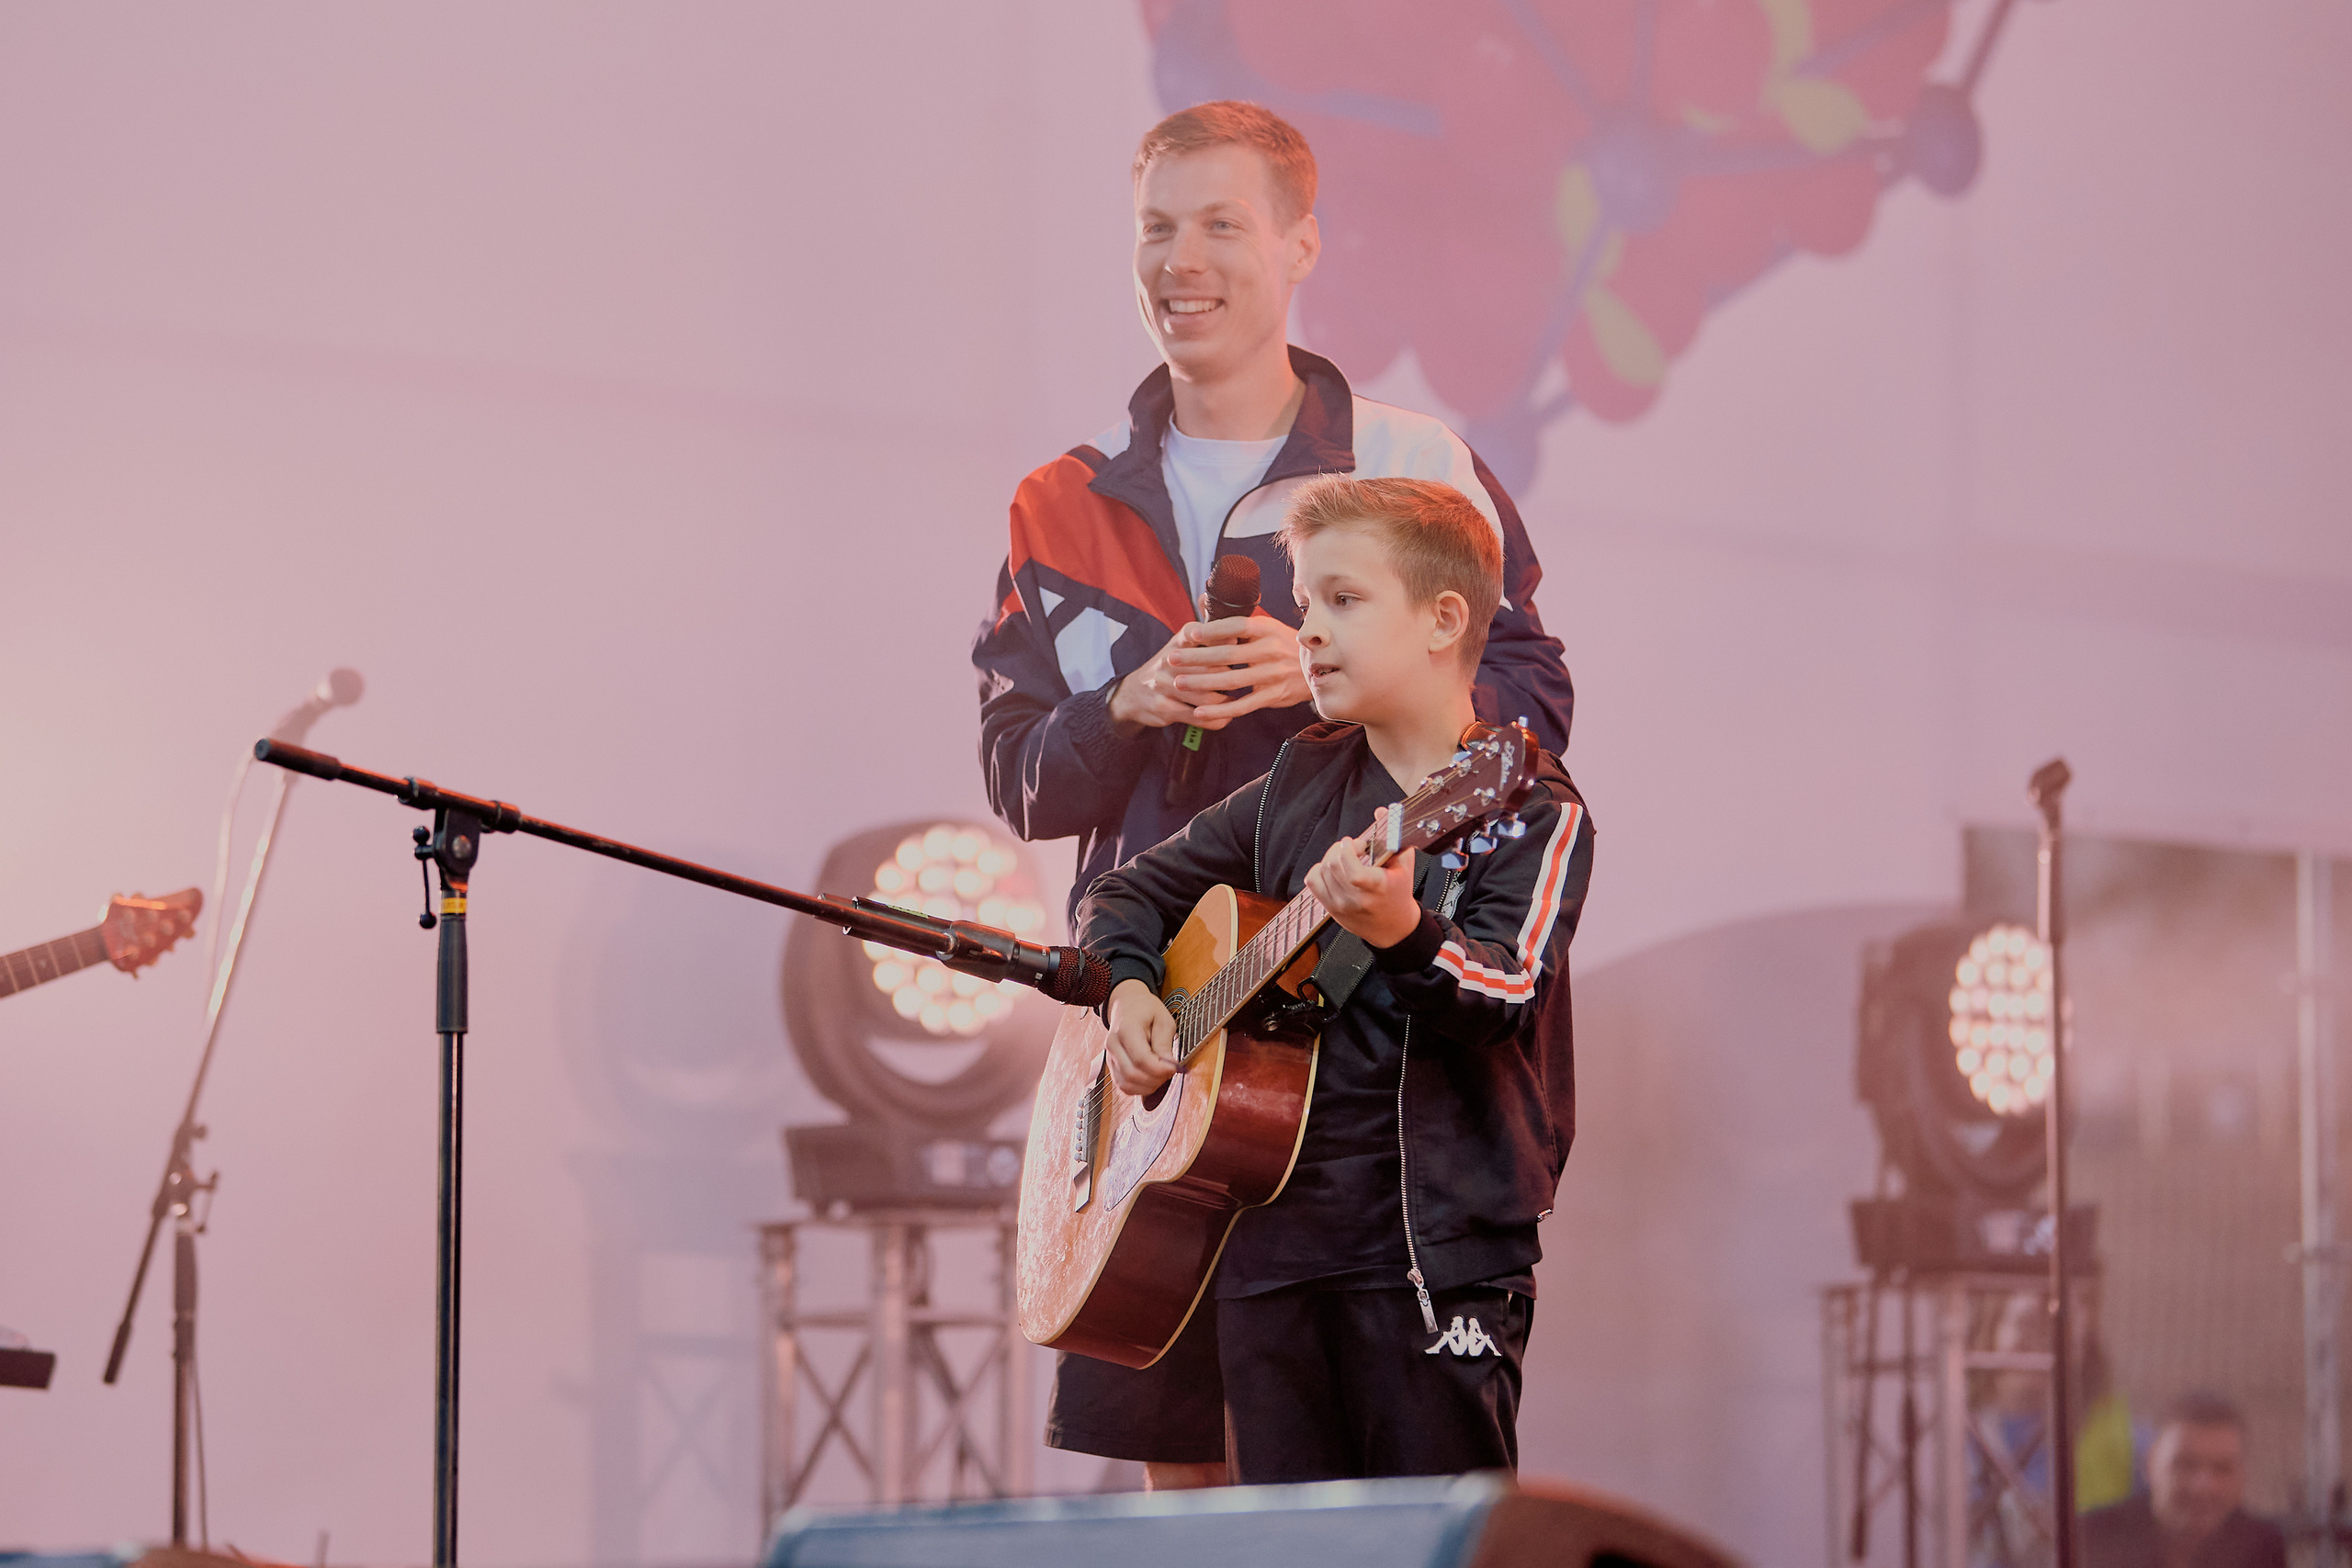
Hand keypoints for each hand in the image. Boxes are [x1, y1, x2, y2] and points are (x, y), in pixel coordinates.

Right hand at [1105, 978, 1177, 1095]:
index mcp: (1126, 1029)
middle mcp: (1113, 1045)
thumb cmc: (1146, 1010)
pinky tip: (1151, 1079)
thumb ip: (1164, 1043)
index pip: (1141, 1059)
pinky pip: (1124, 1086)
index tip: (1174, 1067)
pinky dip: (1140, 1088)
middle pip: (1132, 1075)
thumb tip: (1169, 1065)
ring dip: (1148, 1086)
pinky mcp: (1112, 1066)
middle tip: (1170, 1071)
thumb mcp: (1163, 1019)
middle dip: (1155, 1079)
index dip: (1160, 1069)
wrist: (1127, 1004)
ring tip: (1161, 1075)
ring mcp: (1110, 1057)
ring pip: (1126, 1085)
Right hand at [1108, 630, 1226, 733]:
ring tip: (1235, 700)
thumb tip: (1230, 627)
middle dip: (1231, 676)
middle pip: (1211, 669)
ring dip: (1226, 701)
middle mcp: (1169, 662)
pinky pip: (1199, 717)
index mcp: (1177, 643)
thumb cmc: (1168, 669)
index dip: (1220, 638)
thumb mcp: (1180, 646)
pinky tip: (1225, 716)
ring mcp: (1165, 686)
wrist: (1132, 695)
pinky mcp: (1165, 709)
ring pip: (1208, 697)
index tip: (1236, 643)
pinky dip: (1217, 719)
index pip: (1198, 634)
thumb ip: (1204, 636)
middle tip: (1244, 680)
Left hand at [1161, 612, 1309, 723]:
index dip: (1213, 629)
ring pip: (1231, 681)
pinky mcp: (1273, 696)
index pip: (1238, 626)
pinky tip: (1199, 712)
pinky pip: (1242, 706)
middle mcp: (1271, 650)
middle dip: (1197, 657)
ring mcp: (1273, 675)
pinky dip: (1220, 710)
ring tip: (1178, 683)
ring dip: (1202, 683)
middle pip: (1228, 654)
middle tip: (1172, 658)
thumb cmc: (1283, 645)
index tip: (1191, 633)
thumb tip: (1202, 597)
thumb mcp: (1266, 626)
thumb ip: (1234, 618)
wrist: (1319, 668)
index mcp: (1268, 629)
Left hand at [1304, 807, 1422, 949]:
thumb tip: (1383, 811)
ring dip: (1331, 857)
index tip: (1355, 843)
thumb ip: (1394, 837)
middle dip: (1341, 849)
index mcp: (1375, 887)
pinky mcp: (1330, 908)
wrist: (1393, 928)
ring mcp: (1340, 905)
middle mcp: (1355, 898)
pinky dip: (1319, 870)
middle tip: (1353, 848)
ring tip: (1344, 859)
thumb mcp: (1404, 866)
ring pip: (1321, 871)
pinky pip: (1313, 882)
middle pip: (1333, 864)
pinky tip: (1333, 870)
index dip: (1348, 849)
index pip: (1350, 867)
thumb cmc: (1398, 895)